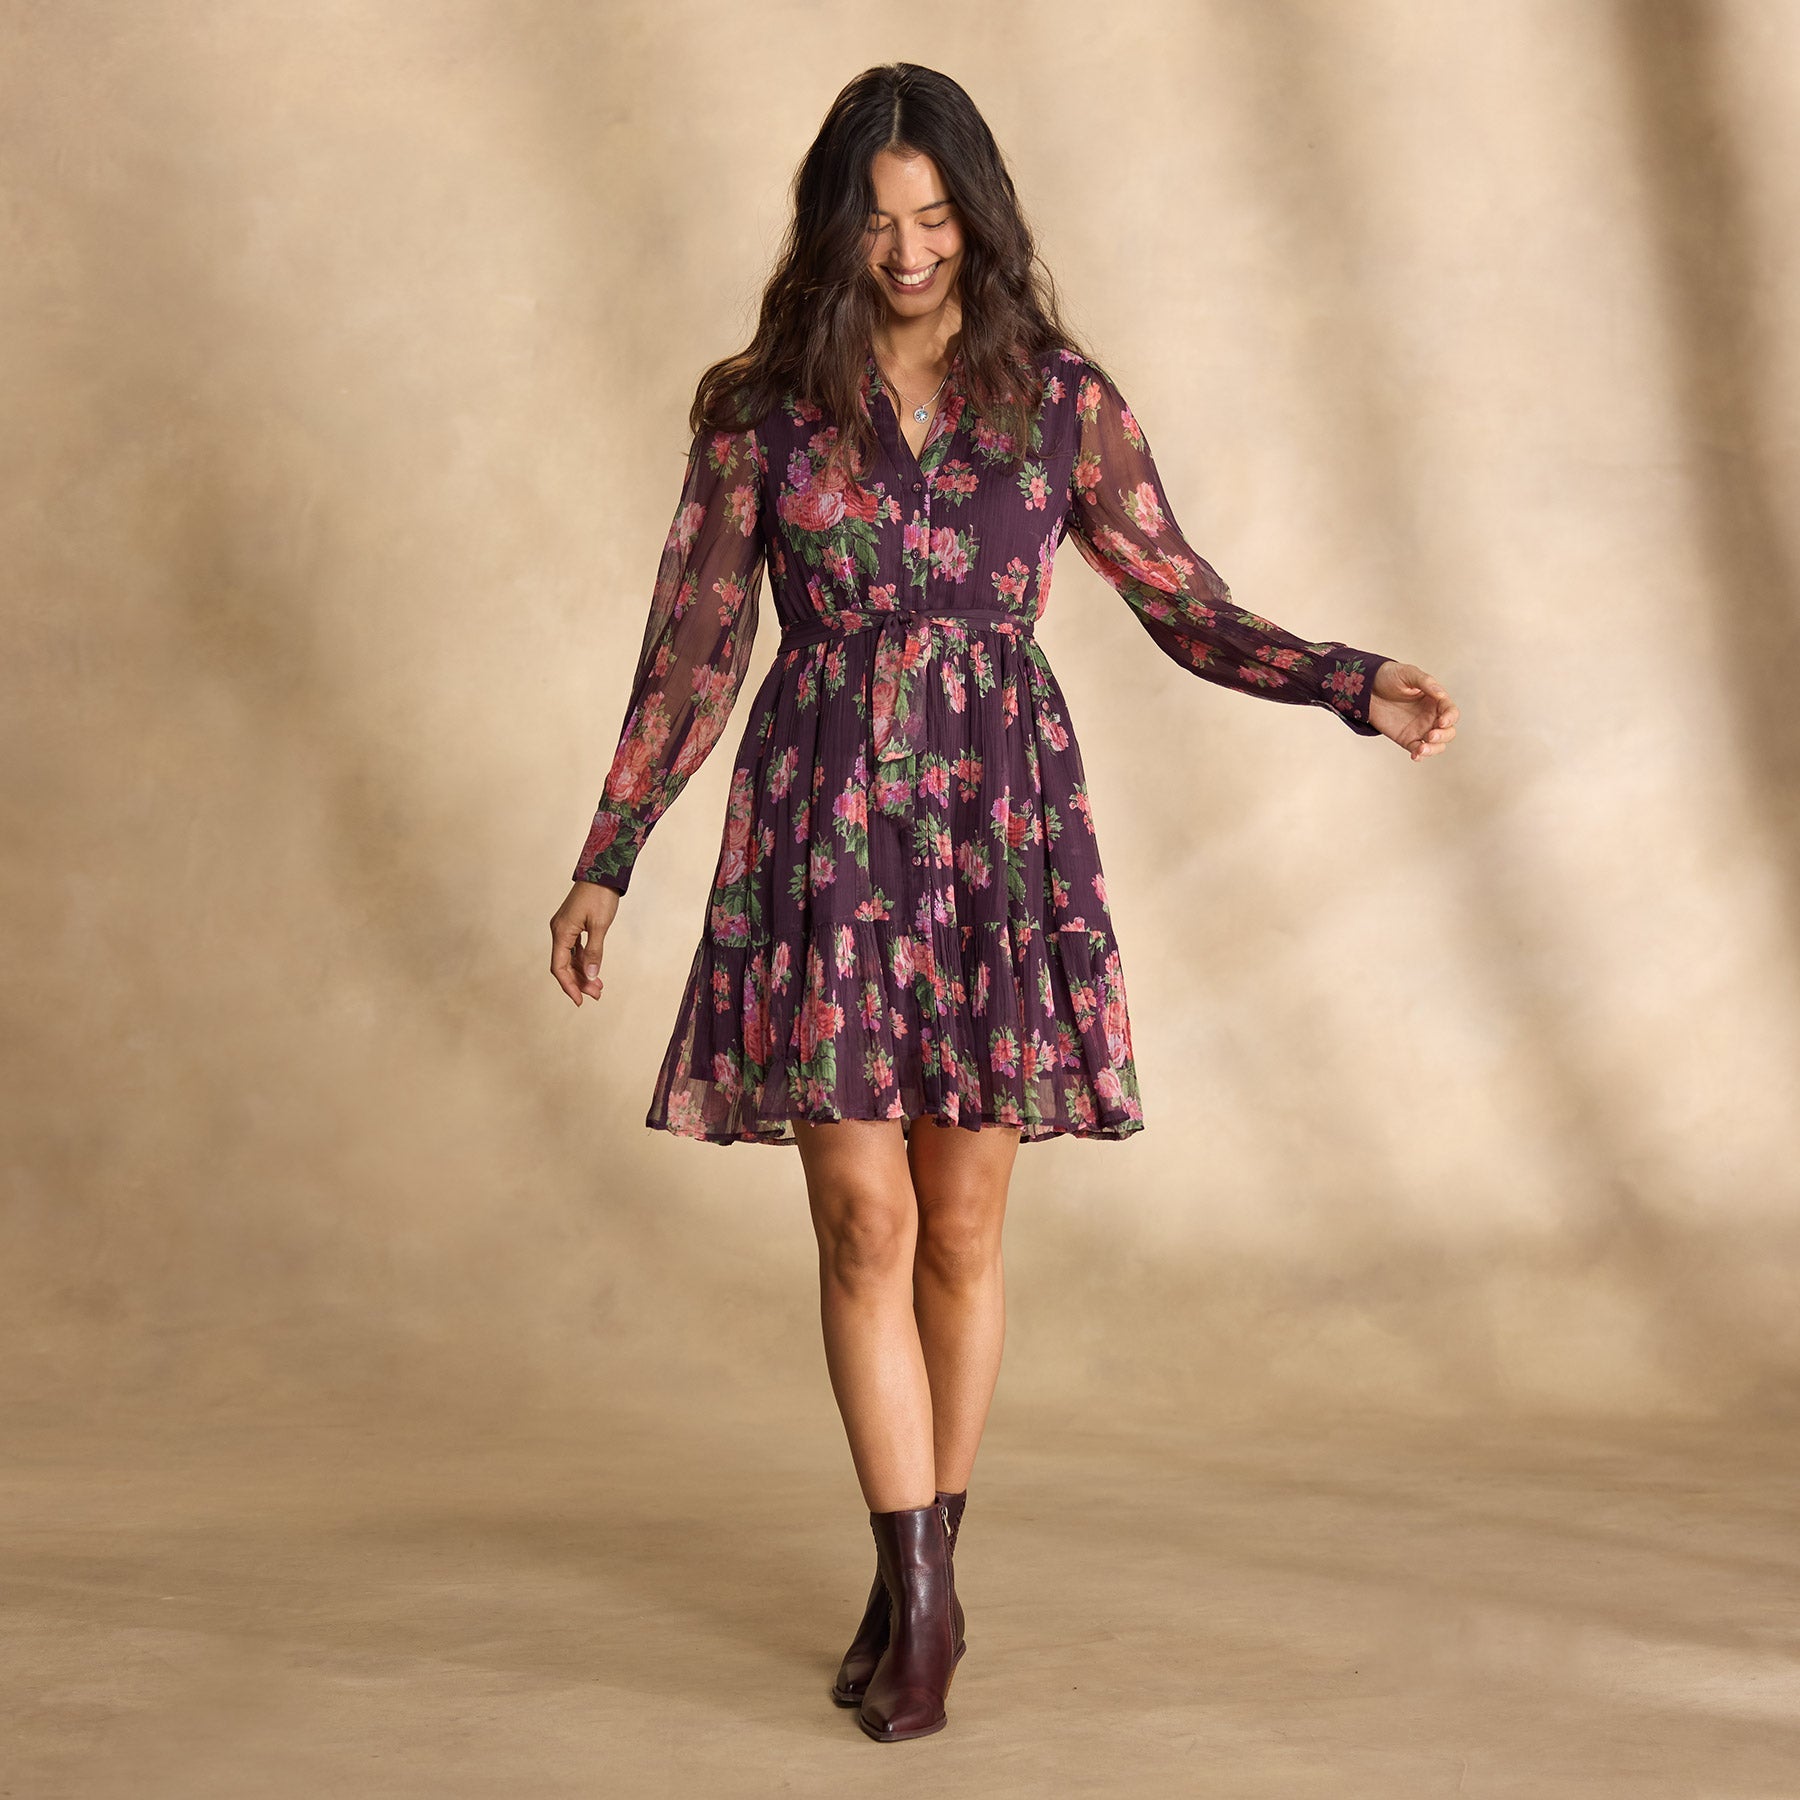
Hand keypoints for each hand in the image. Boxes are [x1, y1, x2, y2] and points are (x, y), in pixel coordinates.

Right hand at [550, 880, 619, 1005]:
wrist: (603, 871)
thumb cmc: (600, 896)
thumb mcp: (599, 926)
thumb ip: (594, 952)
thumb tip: (590, 974)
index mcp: (561, 932)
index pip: (559, 967)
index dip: (568, 986)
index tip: (579, 1001)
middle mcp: (559, 931)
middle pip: (564, 964)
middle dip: (578, 982)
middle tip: (596, 994)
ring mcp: (565, 927)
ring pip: (570, 957)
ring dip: (582, 972)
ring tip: (598, 987)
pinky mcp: (573, 924)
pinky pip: (575, 948)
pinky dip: (583, 960)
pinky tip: (593, 969)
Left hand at [1368, 660, 1457, 760]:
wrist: (1367, 688)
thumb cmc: (1390, 676)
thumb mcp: (1408, 674)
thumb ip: (1426, 682)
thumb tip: (1441, 694)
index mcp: (1436, 700)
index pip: (1451, 712)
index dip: (1450, 718)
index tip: (1441, 721)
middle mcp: (1431, 716)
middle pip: (1449, 732)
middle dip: (1443, 736)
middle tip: (1430, 735)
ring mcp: (1420, 729)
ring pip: (1437, 745)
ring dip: (1433, 749)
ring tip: (1421, 749)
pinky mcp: (1407, 738)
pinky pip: (1418, 750)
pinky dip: (1419, 755)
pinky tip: (1415, 755)